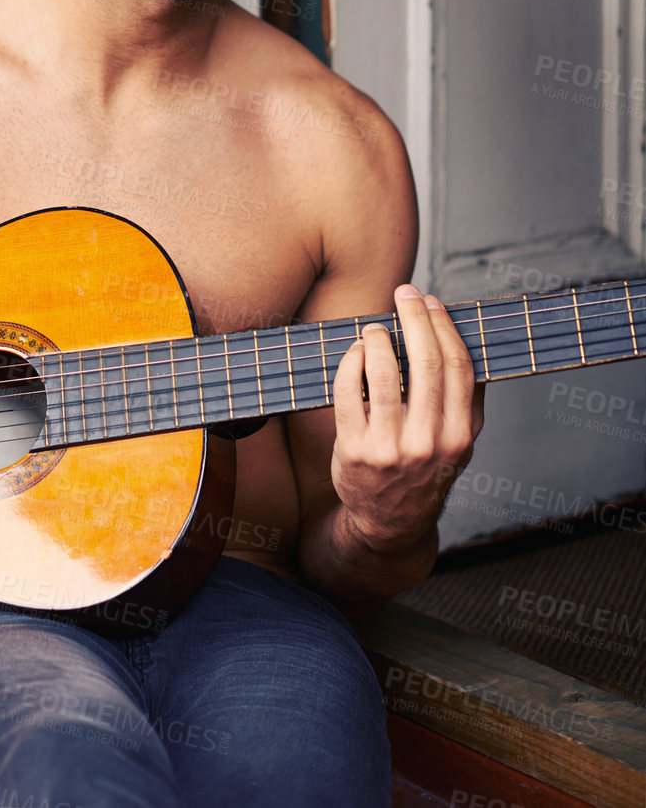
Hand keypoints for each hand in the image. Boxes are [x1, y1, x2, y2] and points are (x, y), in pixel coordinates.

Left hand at [330, 284, 484, 552]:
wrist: (389, 523)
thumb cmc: (425, 471)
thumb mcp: (459, 445)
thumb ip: (467, 402)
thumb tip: (464, 341)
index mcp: (460, 436)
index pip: (458, 368)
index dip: (445, 327)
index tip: (433, 301)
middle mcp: (428, 442)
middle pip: (424, 363)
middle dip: (414, 318)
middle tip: (405, 293)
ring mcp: (389, 447)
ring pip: (383, 373)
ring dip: (379, 338)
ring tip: (376, 327)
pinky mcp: (354, 449)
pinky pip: (348, 391)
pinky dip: (351, 361)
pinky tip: (356, 351)